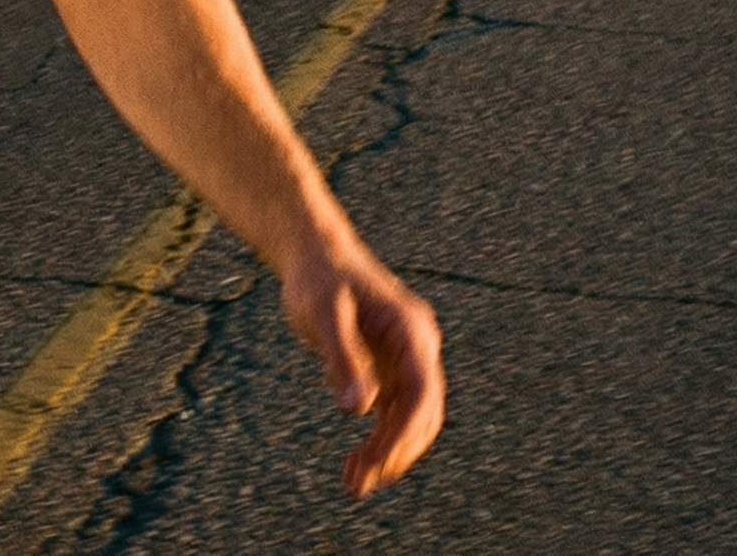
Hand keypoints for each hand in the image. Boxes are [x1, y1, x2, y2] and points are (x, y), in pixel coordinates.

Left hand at [280, 237, 443, 497]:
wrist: (314, 253)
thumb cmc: (317, 277)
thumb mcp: (321, 311)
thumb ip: (341, 356)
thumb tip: (357, 410)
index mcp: (411, 330)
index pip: (421, 394)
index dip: (403, 433)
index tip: (377, 462)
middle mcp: (418, 348)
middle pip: (422, 414)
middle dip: (395, 453)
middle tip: (357, 482)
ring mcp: (407, 360)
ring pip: (410, 419)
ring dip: (387, 453)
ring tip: (353, 483)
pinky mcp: (391, 368)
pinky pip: (394, 413)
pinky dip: (379, 439)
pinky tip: (358, 462)